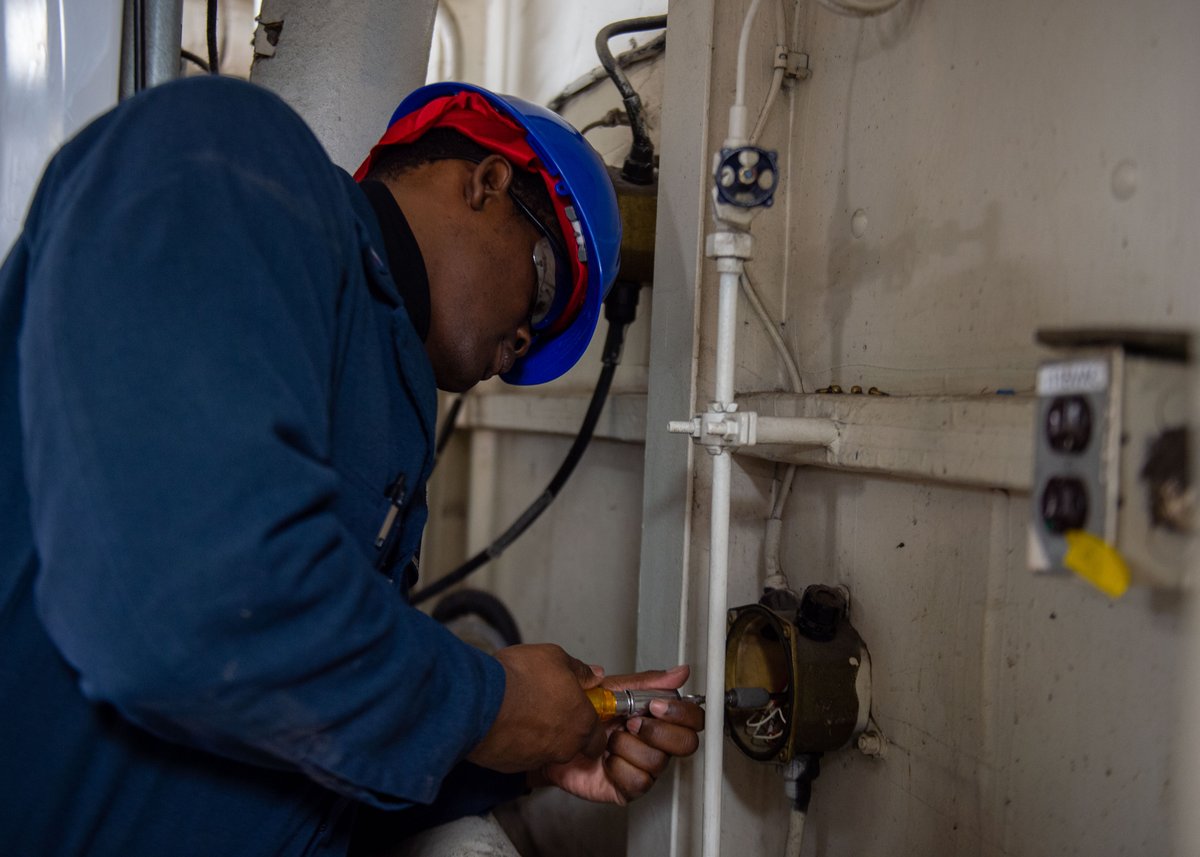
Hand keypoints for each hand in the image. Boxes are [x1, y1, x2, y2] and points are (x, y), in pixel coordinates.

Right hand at [467, 644, 605, 772]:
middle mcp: (564, 747)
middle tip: (548, 708)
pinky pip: (519, 755)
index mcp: (581, 723)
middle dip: (563, 730)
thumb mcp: (556, 658)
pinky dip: (516, 743)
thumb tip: (594, 675)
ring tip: (522, 711)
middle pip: (572, 745)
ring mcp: (538, 759)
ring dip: (538, 736)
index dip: (591, 726)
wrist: (480, 700)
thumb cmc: (520, 678)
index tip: (581, 713)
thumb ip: (580, 671)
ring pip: (544, 750)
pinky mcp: (512, 766)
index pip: (598, 738)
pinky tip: (506, 723)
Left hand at [538, 664, 703, 804]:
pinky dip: (618, 767)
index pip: (692, 719)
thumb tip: (680, 672)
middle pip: (687, 743)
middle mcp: (656, 743)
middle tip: (631, 723)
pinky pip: (638, 782)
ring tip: (609, 740)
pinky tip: (605, 759)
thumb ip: (649, 682)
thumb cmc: (584, 713)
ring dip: (628, 746)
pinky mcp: (628, 787)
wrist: (554, 736)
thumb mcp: (615, 690)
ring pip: (658, 761)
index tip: (654, 706)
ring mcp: (644, 766)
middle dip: (657, 731)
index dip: (681, 714)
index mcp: (658, 718)